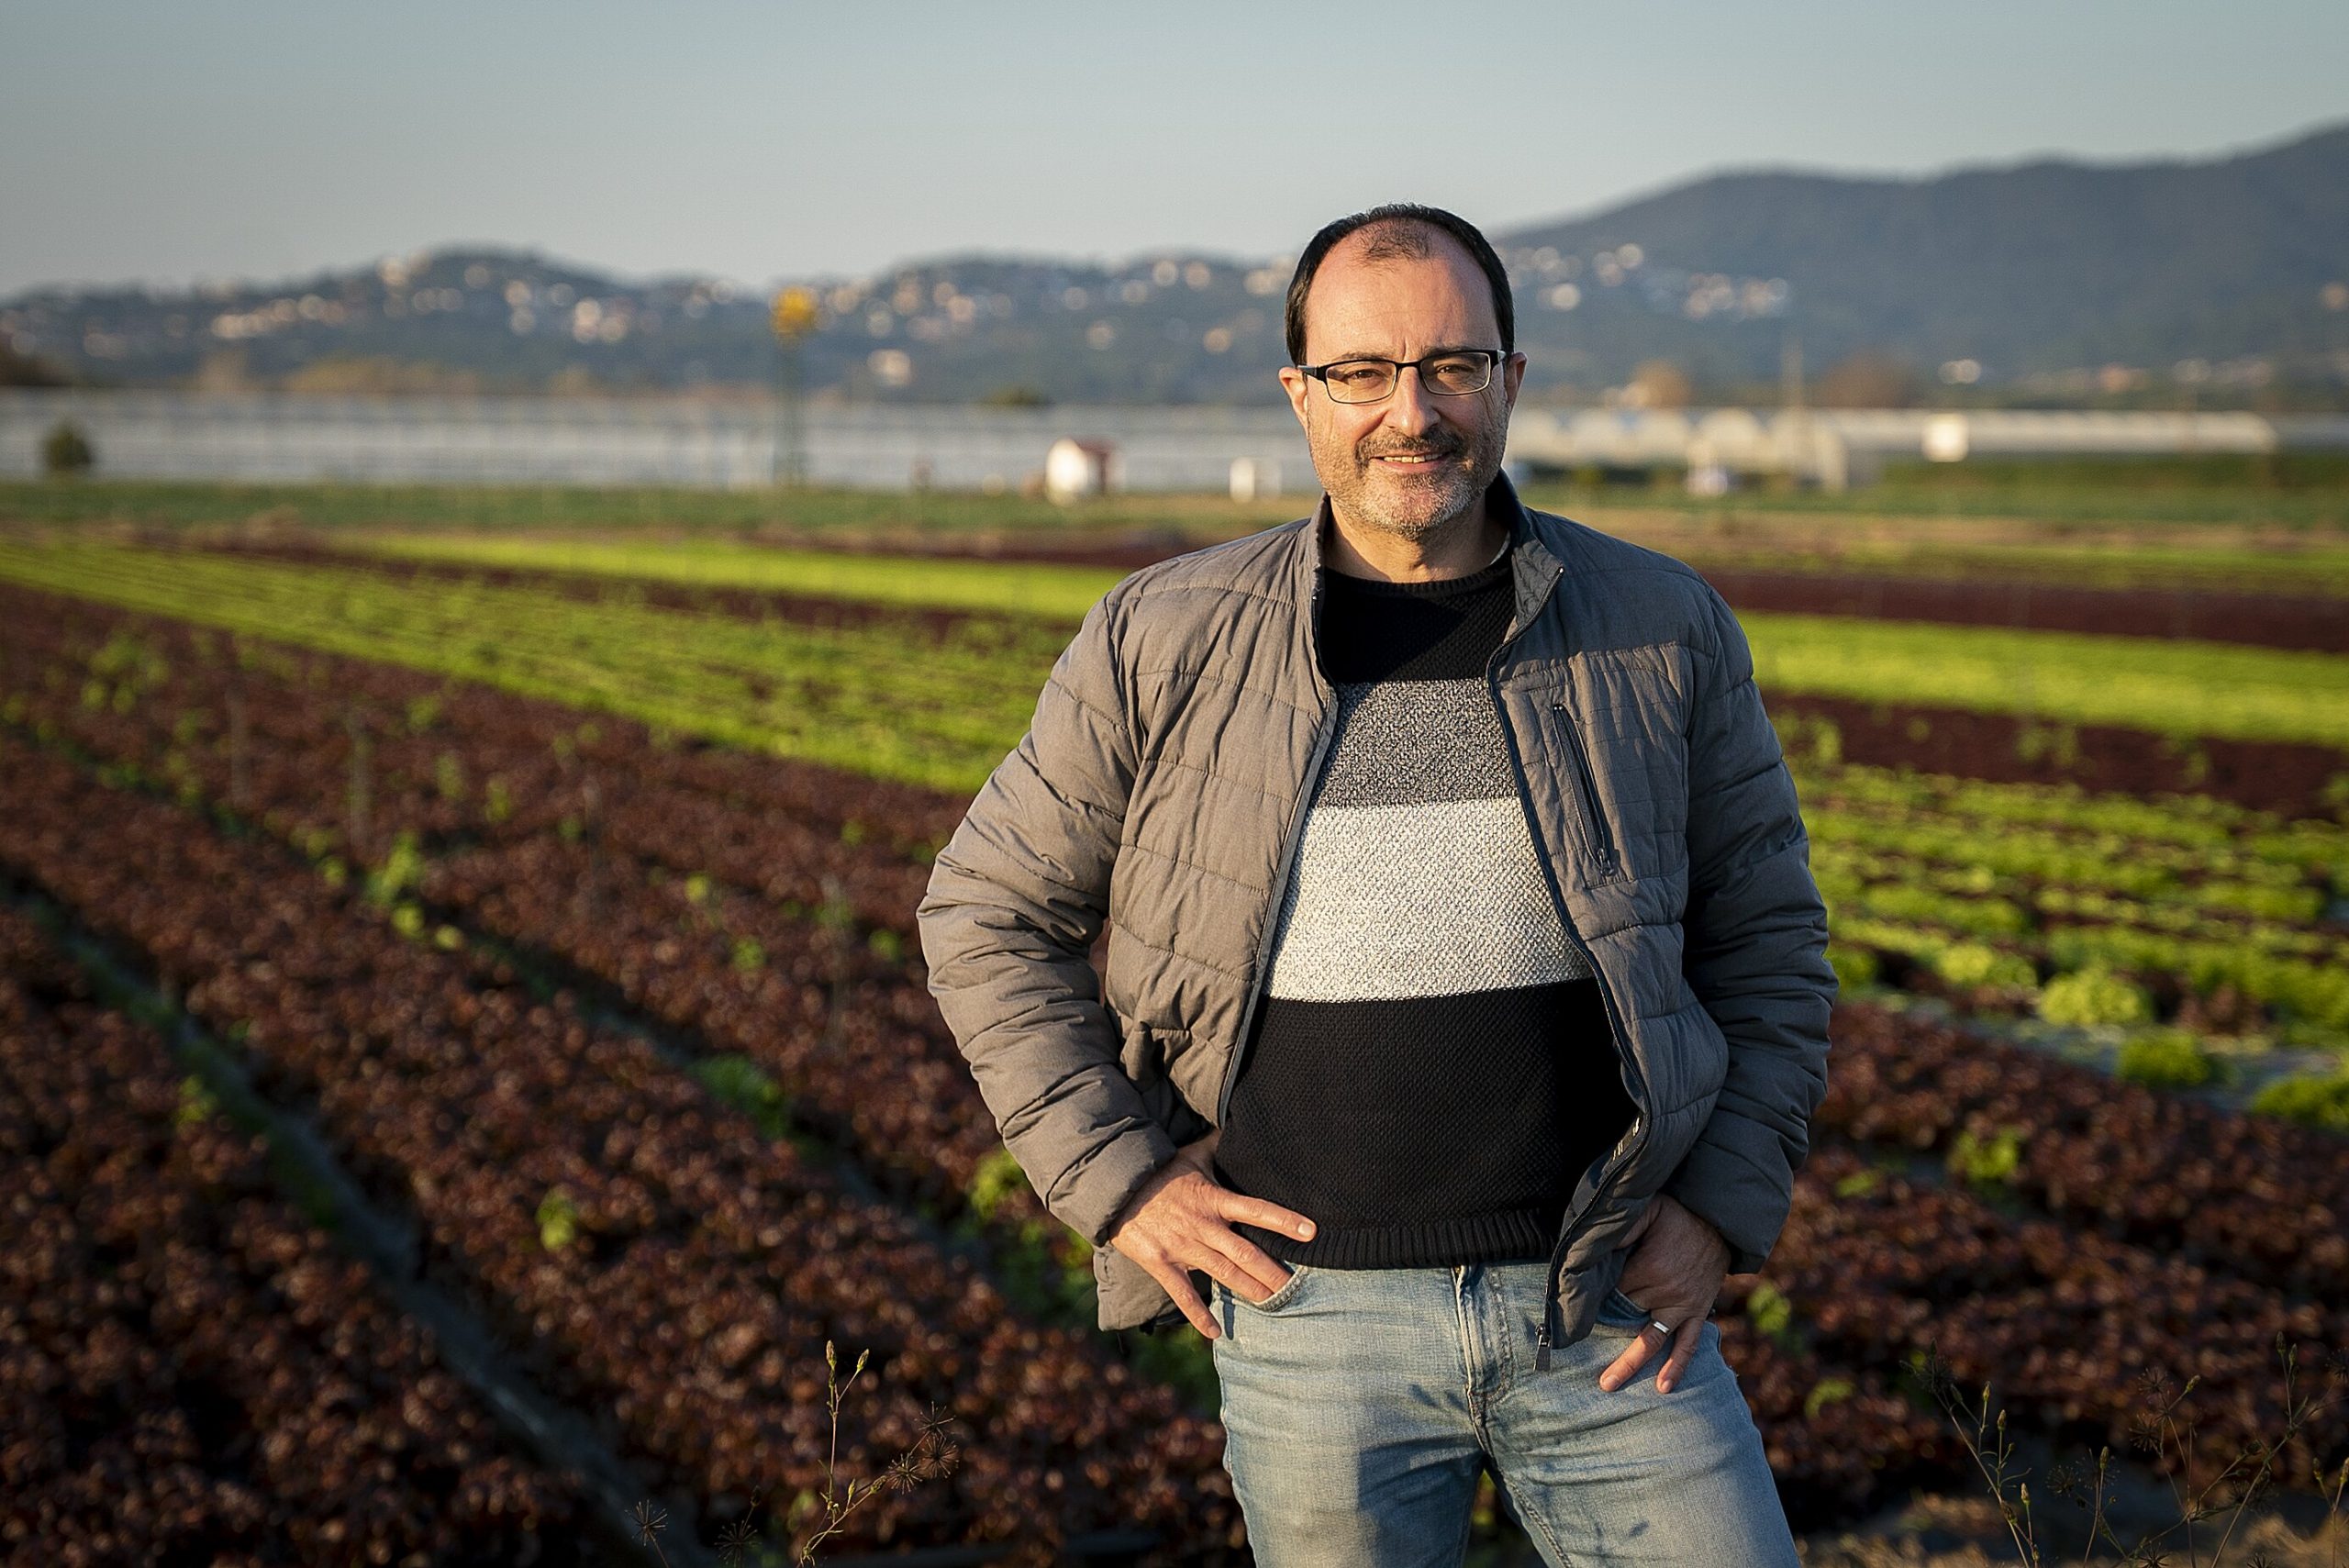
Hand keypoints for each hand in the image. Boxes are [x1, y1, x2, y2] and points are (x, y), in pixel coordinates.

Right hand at [1105, 1131, 1316, 1339]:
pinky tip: (1216, 1333)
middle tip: (1298, 1289)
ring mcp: (1182, 1247)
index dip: (1284, 1220)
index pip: (1256, 1210)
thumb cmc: (1159, 1172)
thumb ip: (1218, 1146)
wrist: (1116, 1188)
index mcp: (1214, 1200)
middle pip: (1245, 1253)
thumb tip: (1239, 1123)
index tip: (1311, 1232)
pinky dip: (1198, 1315)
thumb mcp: (1191, 1155)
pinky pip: (1182, 1294)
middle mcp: (1203, 1226)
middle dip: (1273, 1272)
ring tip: (1274, 1306)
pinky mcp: (1161, 1264)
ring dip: (1250, 1291)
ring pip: (1223, 1273)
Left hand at [1598, 1194, 1729, 1394]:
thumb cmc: (1677, 1214)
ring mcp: (1683, 1307)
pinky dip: (1676, 1367)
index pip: (1612, 1291)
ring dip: (1630, 1362)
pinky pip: (1688, 1344)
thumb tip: (1596, 1246)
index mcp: (1648, 1268)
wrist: (1719, 1221)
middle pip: (1626, 1313)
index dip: (1597, 1292)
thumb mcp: (1647, 1209)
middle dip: (1607, 1317)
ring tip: (1608, 1384)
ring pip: (1651, 1339)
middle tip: (1573, 1338)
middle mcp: (1666, 1292)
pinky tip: (1664, 1388)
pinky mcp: (1698, 1313)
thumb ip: (1622, 1226)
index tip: (1582, 1295)